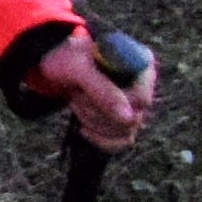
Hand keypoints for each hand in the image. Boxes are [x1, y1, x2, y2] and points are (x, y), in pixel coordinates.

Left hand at [54, 32, 159, 151]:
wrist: (58, 66)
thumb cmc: (69, 59)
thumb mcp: (77, 68)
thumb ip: (101, 89)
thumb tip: (128, 119)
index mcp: (141, 64)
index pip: (142, 99)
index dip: (114, 103)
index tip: (86, 92)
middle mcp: (144, 85)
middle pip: (132, 118)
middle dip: (96, 110)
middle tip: (77, 94)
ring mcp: (137, 104)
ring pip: (125, 131)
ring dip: (93, 121)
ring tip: (77, 102)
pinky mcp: (126, 120)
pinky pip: (122, 142)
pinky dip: (99, 138)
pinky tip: (83, 128)